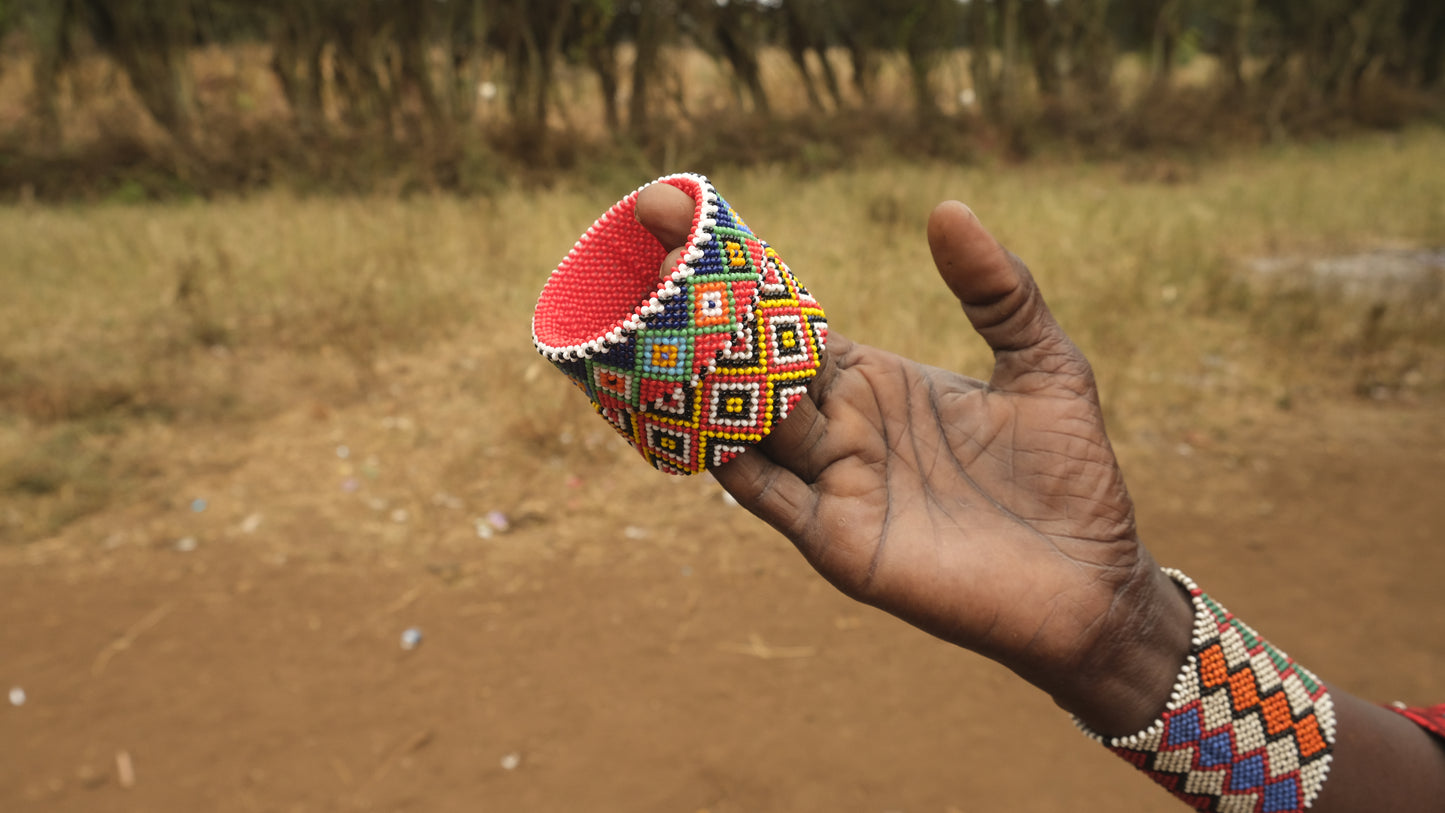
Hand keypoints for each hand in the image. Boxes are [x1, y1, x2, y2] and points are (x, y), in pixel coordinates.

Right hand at [637, 183, 1192, 734]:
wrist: (1093, 581)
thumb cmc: (1071, 475)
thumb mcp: (1043, 364)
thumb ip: (998, 290)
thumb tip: (946, 208)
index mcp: (874, 381)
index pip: (790, 325)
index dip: (742, 279)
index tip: (685, 220)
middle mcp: (841, 428)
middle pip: (754, 368)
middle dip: (703, 321)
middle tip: (652, 264)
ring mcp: (834, 483)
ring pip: (748, 424)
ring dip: (704, 383)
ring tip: (655, 330)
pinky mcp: (838, 540)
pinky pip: (768, 495)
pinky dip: (728, 459)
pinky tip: (698, 421)